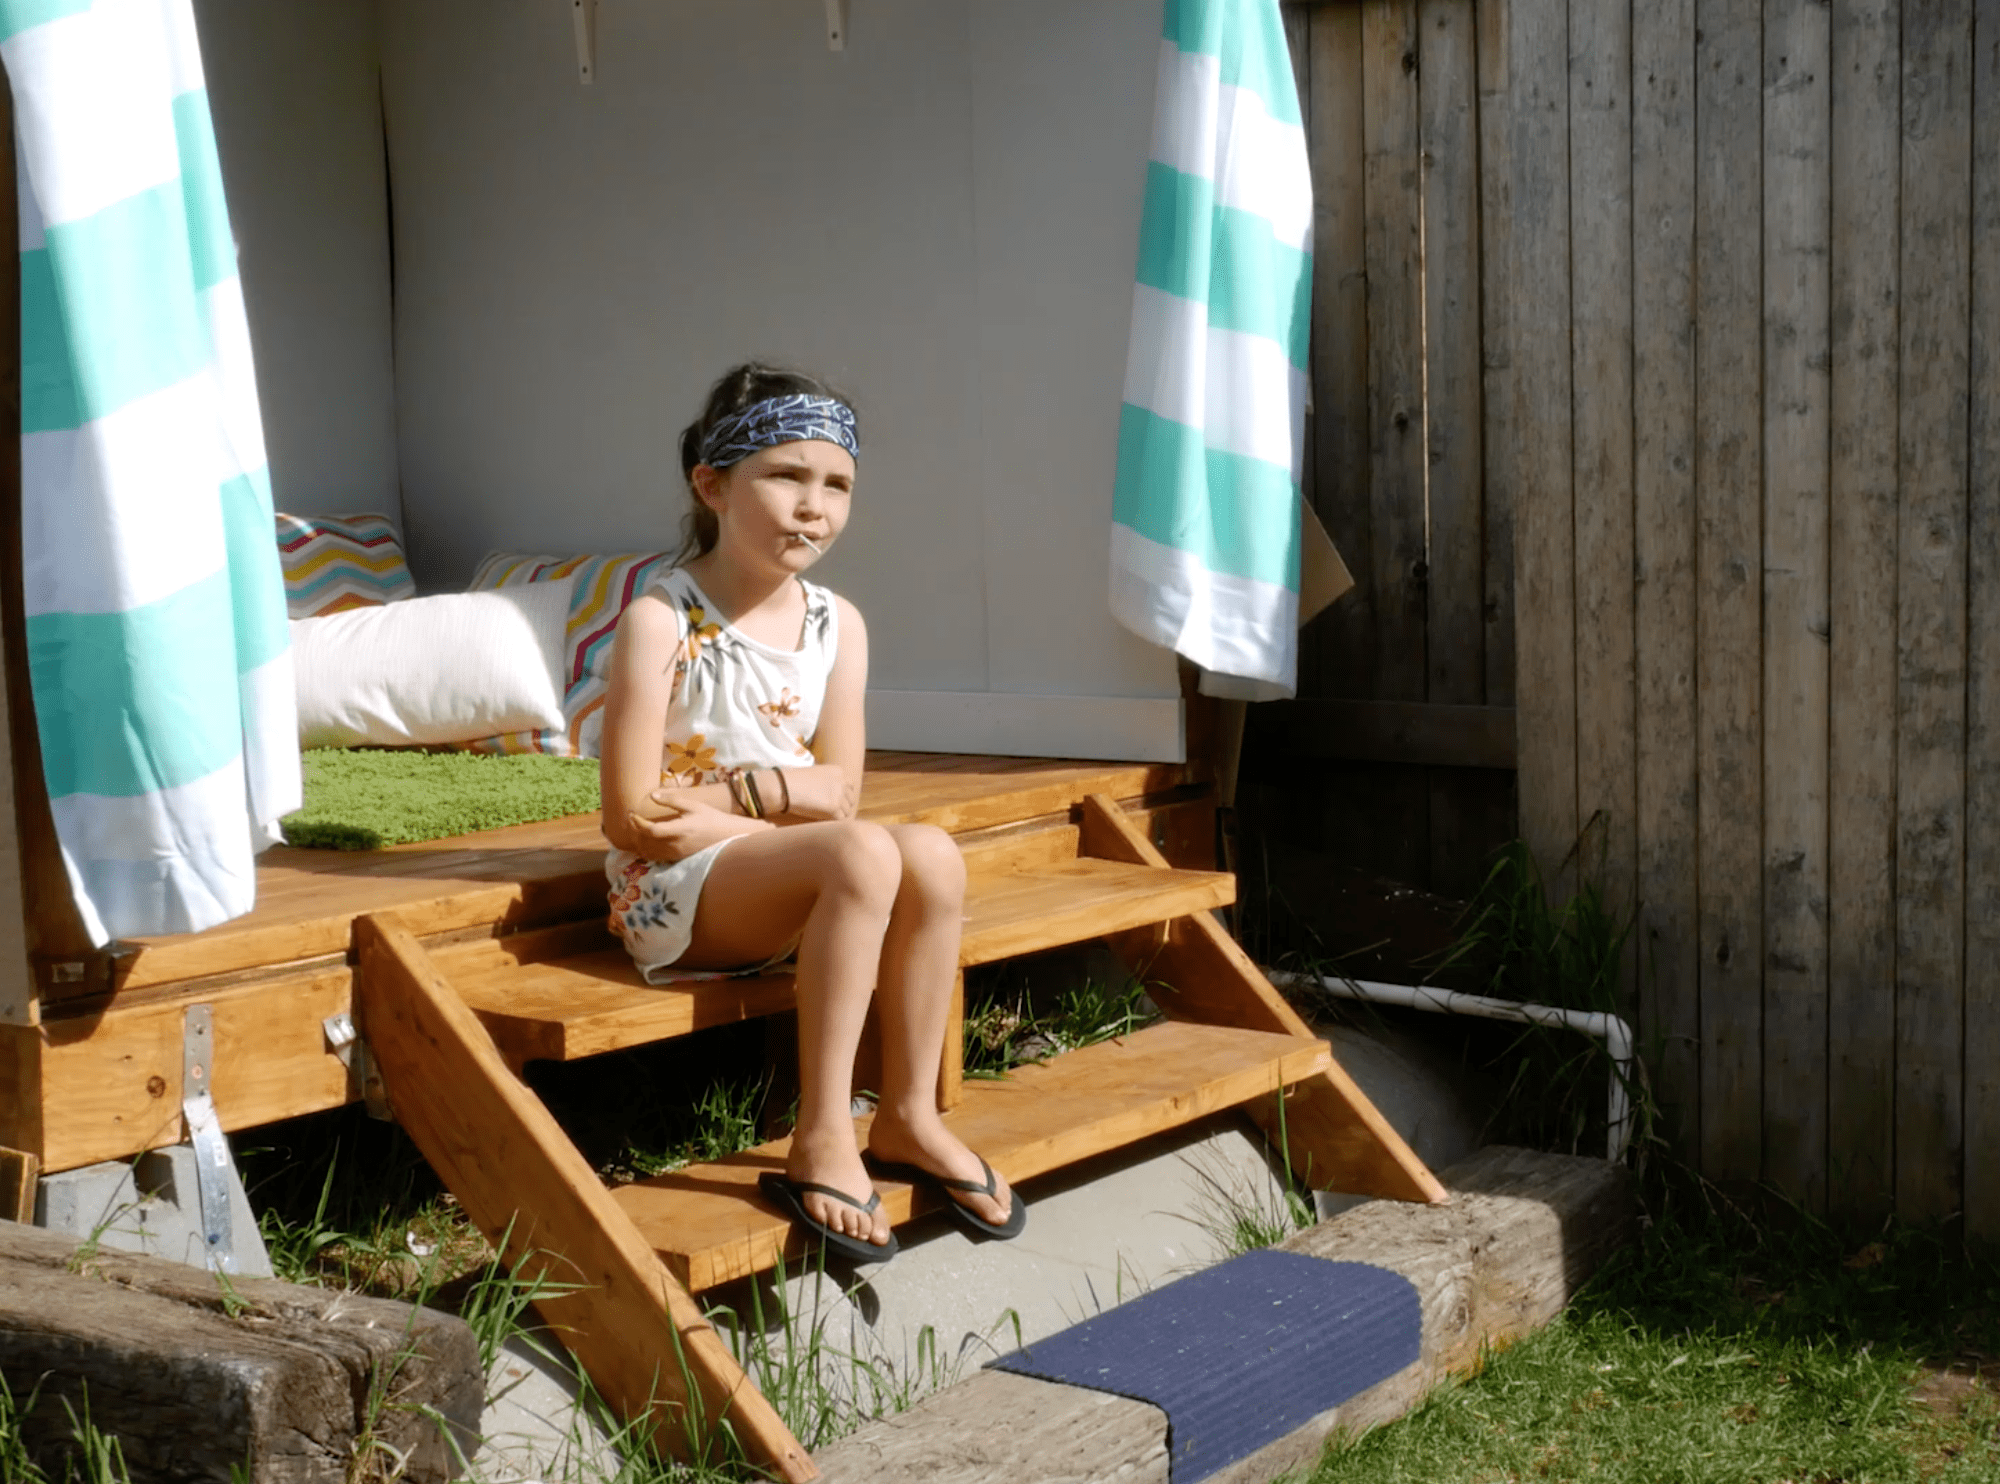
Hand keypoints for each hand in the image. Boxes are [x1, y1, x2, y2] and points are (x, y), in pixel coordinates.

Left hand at [626, 795, 768, 861]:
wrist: (725, 836)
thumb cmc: (710, 817)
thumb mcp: (693, 805)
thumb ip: (672, 801)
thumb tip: (652, 795)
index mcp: (680, 830)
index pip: (652, 830)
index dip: (638, 823)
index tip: (632, 813)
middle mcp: (676, 845)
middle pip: (646, 842)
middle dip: (634, 830)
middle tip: (630, 819)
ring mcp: (676, 854)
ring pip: (648, 851)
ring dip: (637, 840)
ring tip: (634, 828)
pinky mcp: (677, 858)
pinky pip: (655, 857)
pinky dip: (645, 849)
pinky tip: (643, 840)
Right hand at [779, 764, 851, 820]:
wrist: (785, 787)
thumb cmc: (793, 780)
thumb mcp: (815, 774)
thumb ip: (827, 782)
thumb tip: (828, 795)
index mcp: (838, 771)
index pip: (850, 786)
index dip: (843, 795)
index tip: (835, 801)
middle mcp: (842, 782)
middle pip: (851, 800)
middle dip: (843, 806)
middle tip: (832, 813)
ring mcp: (839, 795)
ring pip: (847, 811)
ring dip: (838, 816)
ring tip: (826, 817)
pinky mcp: (834, 808)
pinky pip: (841, 820)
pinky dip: (833, 822)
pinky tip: (823, 821)